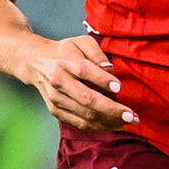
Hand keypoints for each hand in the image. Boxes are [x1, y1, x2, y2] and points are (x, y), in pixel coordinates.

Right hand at [19, 32, 133, 131]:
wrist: (35, 62)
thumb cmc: (64, 51)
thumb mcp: (81, 42)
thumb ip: (97, 52)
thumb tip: (110, 69)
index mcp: (66, 62)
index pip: (85, 71)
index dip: (103, 80)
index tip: (120, 87)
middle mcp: (59, 81)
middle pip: (87, 99)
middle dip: (112, 110)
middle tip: (132, 116)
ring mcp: (56, 99)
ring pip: (85, 115)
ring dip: (109, 122)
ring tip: (128, 122)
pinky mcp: (55, 110)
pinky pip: (79, 123)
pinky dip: (97, 127)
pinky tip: (113, 125)